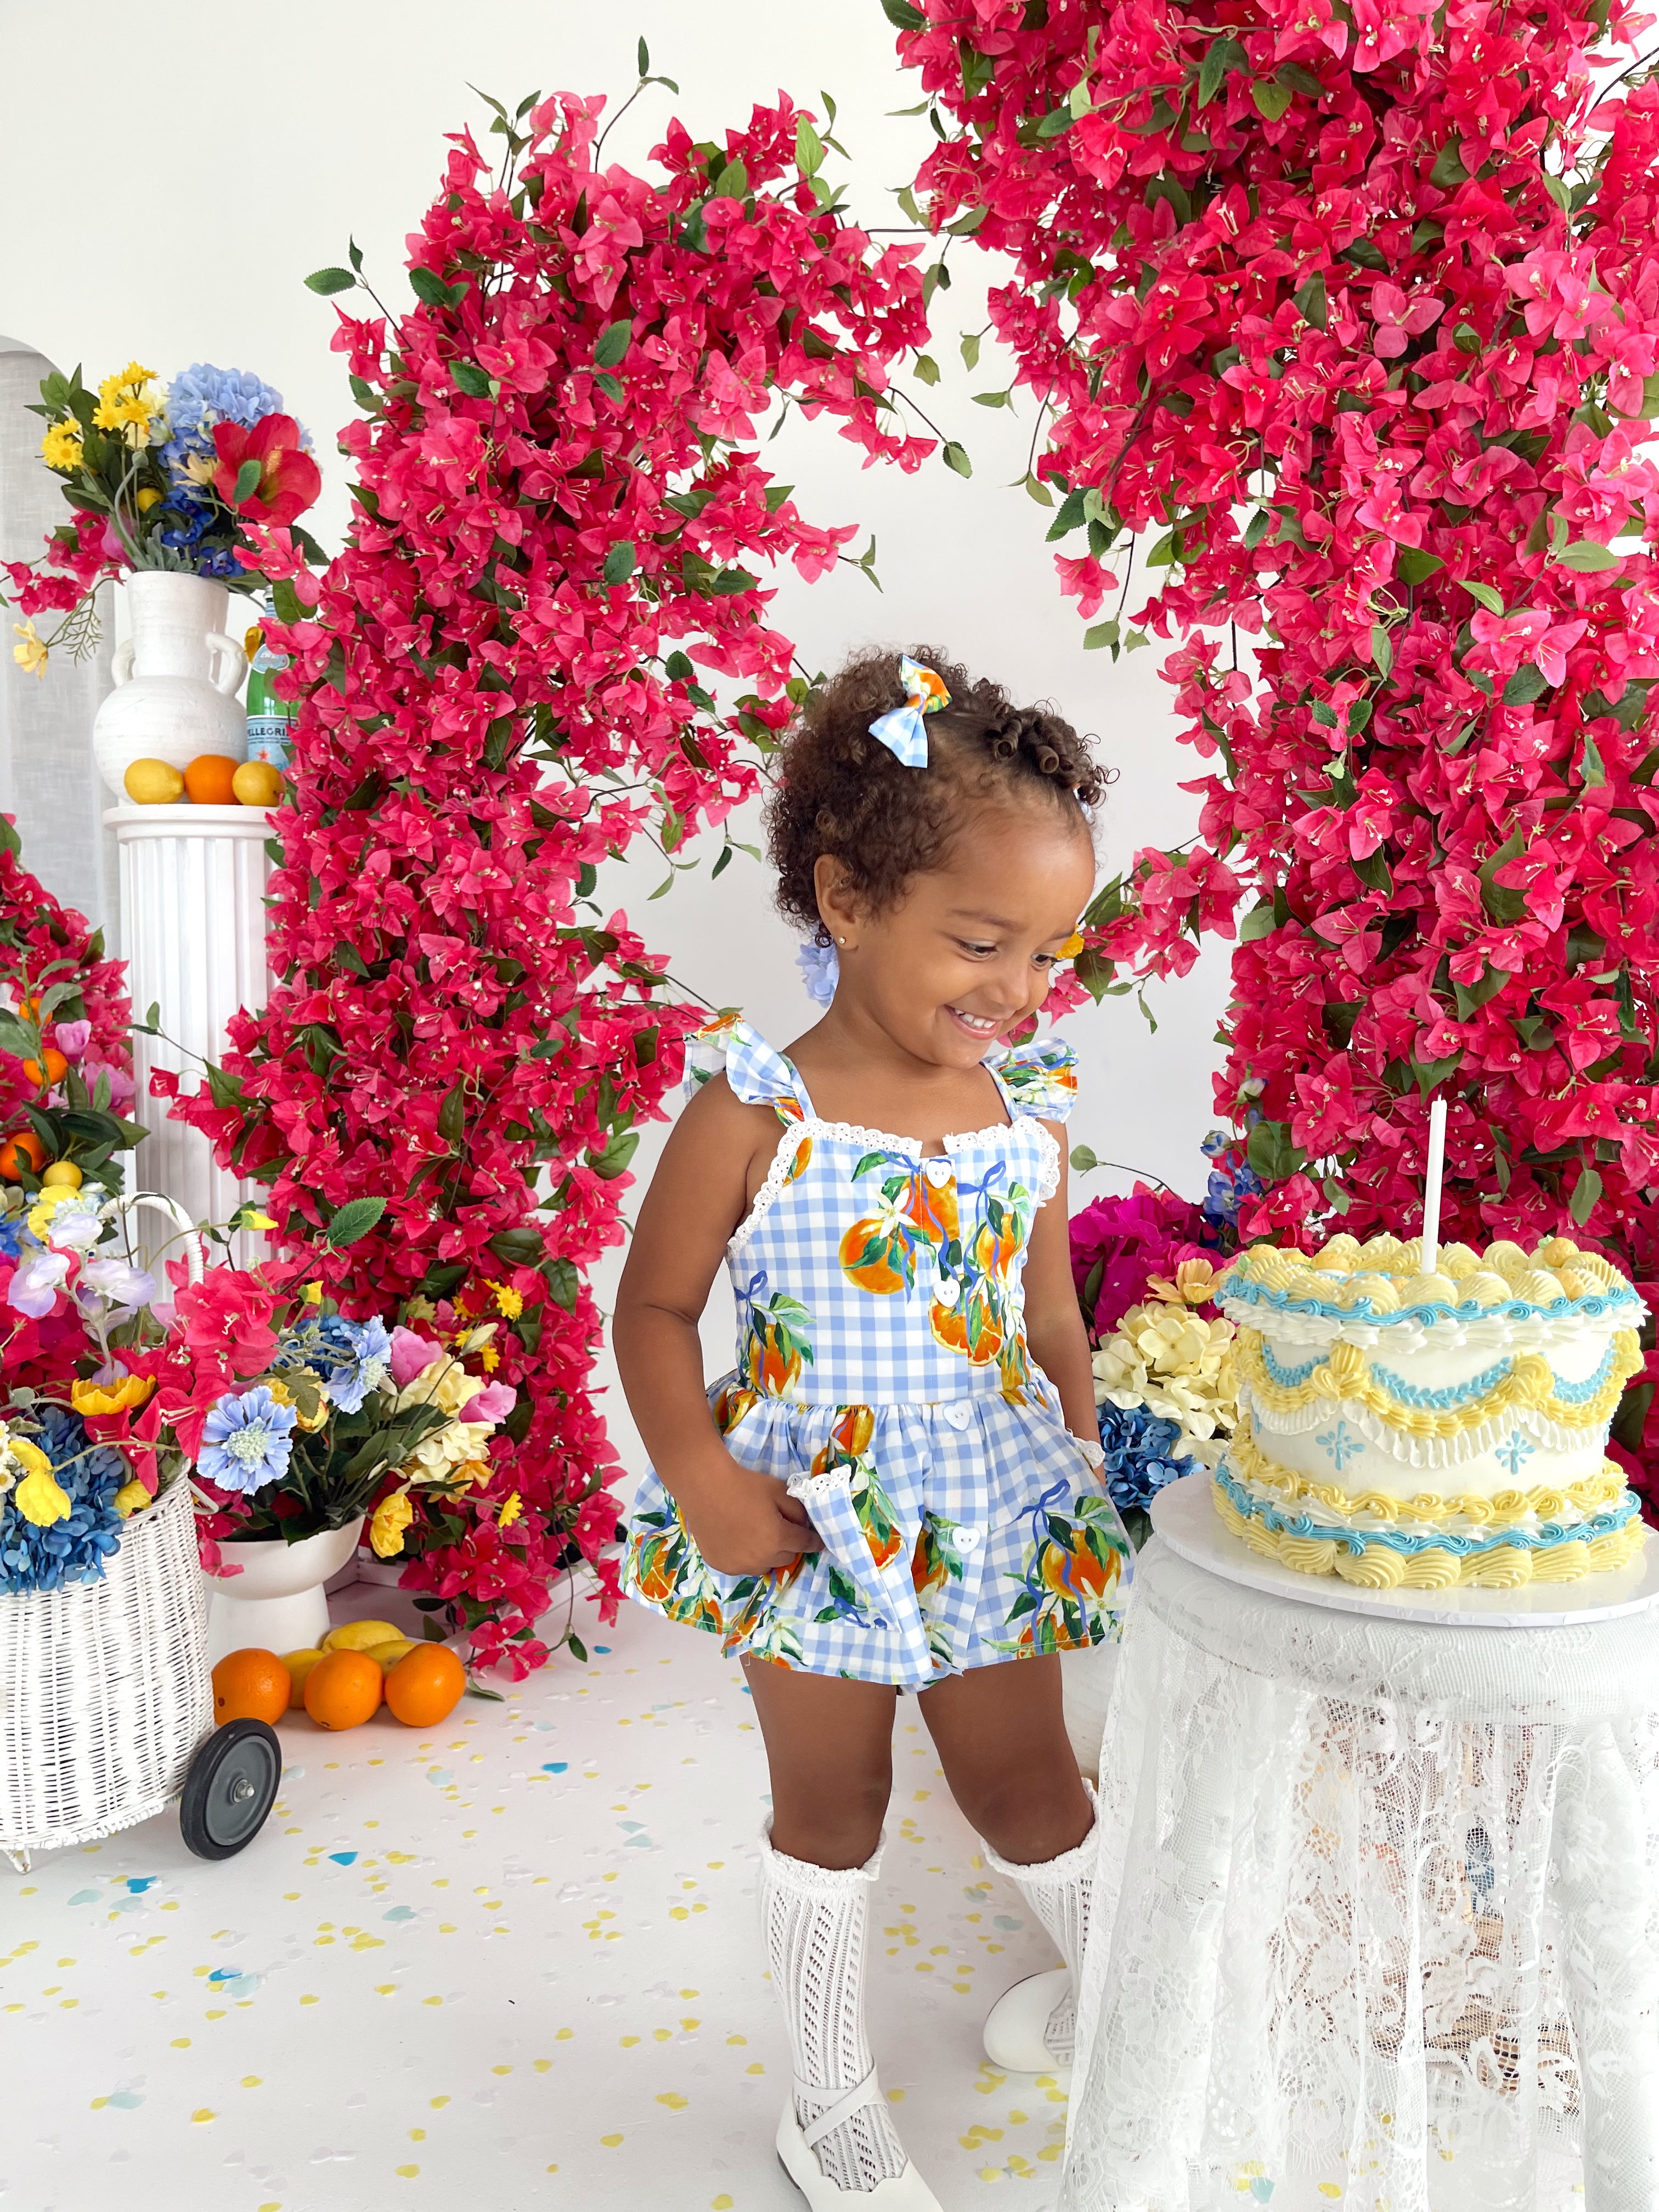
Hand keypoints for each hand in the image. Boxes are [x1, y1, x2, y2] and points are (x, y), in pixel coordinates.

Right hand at [671, 1452, 816, 1577]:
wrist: (706, 1488)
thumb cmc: (745, 1486)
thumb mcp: (779, 1491)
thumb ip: (798, 1511)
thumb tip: (803, 1526)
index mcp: (778, 1539)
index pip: (805, 1544)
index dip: (814, 1542)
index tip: (818, 1542)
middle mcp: (761, 1558)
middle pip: (786, 1557)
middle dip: (789, 1545)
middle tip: (780, 1530)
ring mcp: (739, 1566)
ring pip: (764, 1566)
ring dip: (768, 1555)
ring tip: (758, 1538)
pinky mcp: (722, 1566)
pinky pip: (742, 1567)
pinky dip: (745, 1558)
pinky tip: (738, 1541)